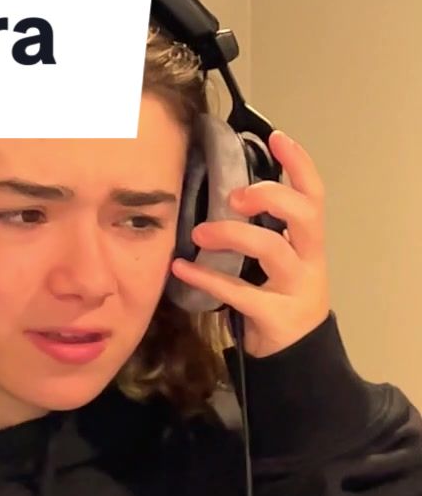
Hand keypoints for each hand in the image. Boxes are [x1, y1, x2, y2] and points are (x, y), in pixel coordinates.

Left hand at [170, 130, 331, 356]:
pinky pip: (240, 293)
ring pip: (272, 249)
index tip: (277, 137)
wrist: (296, 358)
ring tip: (198, 232)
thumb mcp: (277, 260)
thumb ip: (261, 229)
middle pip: (306, 214)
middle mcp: (309, 260)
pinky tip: (181, 268)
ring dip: (231, 234)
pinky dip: (206, 277)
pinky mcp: (276, 317)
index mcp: (309, 242)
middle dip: (270, 195)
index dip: (299, 165)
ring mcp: (297, 289)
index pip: (314, 195)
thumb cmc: (277, 297)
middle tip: (234, 196)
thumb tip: (221, 189)